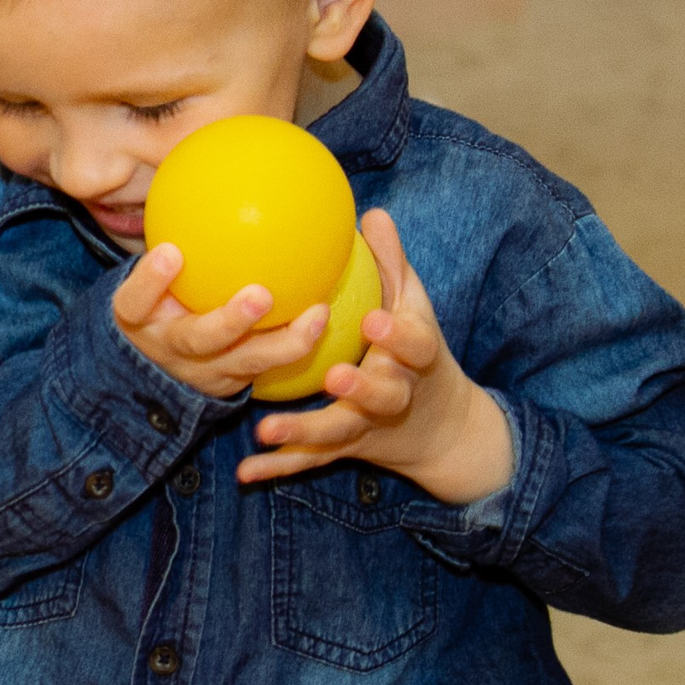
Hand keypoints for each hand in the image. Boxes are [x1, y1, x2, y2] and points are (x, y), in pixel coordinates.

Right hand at [113, 244, 329, 400]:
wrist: (154, 357)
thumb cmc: (158, 293)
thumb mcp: (153, 269)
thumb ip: (171, 228)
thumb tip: (206, 159)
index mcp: (139, 319)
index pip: (133, 302)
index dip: (149, 281)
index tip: (171, 250)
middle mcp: (168, 349)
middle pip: (196, 340)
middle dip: (229, 321)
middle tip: (261, 294)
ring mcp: (200, 373)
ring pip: (243, 364)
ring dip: (283, 343)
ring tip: (317, 315)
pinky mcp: (229, 387)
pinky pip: (267, 370)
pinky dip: (298, 348)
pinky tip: (327, 317)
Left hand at [236, 210, 512, 503]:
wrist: (440, 429)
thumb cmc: (416, 351)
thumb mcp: (414, 308)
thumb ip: (393, 265)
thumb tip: (372, 212)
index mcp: (416, 359)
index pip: (417, 346)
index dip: (399, 335)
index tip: (374, 319)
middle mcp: (396, 396)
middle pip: (384, 396)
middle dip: (362, 388)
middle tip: (333, 377)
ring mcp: (369, 427)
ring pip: (338, 432)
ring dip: (304, 431)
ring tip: (266, 430)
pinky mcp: (346, 450)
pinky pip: (310, 460)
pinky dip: (279, 467)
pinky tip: (244, 472)